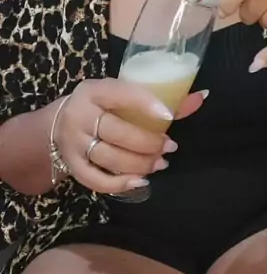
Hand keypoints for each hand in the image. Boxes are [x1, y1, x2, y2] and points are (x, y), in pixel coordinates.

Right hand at [55, 78, 205, 193]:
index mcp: (94, 90)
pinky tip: (140, 181)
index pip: (121, 94)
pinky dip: (119, 184)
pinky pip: (95, 180)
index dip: (145, 104)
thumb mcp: (121, 93)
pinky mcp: (72, 165)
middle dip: (148, 142)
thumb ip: (159, 97)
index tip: (168, 116)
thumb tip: (202, 97)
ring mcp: (73, 143)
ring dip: (139, 164)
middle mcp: (80, 115)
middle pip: (117, 132)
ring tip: (160, 163)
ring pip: (109, 158)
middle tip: (170, 146)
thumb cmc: (100, 105)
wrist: (57, 124)